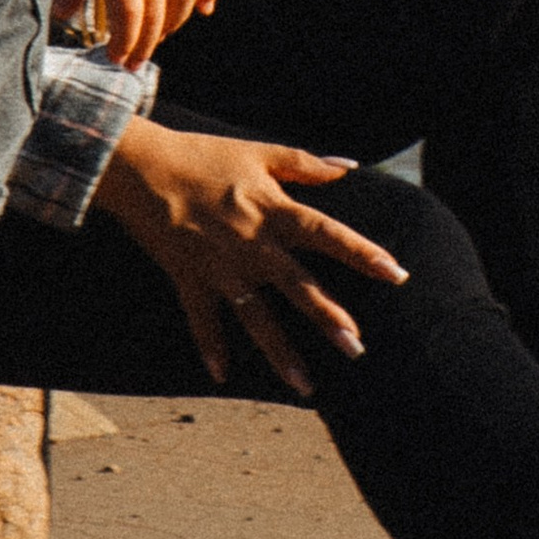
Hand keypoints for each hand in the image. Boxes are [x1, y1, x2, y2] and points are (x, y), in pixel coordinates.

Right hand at [97, 118, 406, 395]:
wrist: (141, 167)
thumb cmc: (203, 155)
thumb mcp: (258, 151)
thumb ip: (306, 163)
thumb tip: (350, 167)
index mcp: (271, 209)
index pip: (326, 234)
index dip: (362, 252)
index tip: (397, 274)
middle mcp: (251, 244)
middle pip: (297, 286)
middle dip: (328, 318)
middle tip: (357, 348)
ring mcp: (219, 266)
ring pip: (255, 317)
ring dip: (280, 352)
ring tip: (306, 386)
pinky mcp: (188, 278)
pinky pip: (202, 319)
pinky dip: (211, 346)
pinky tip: (223, 376)